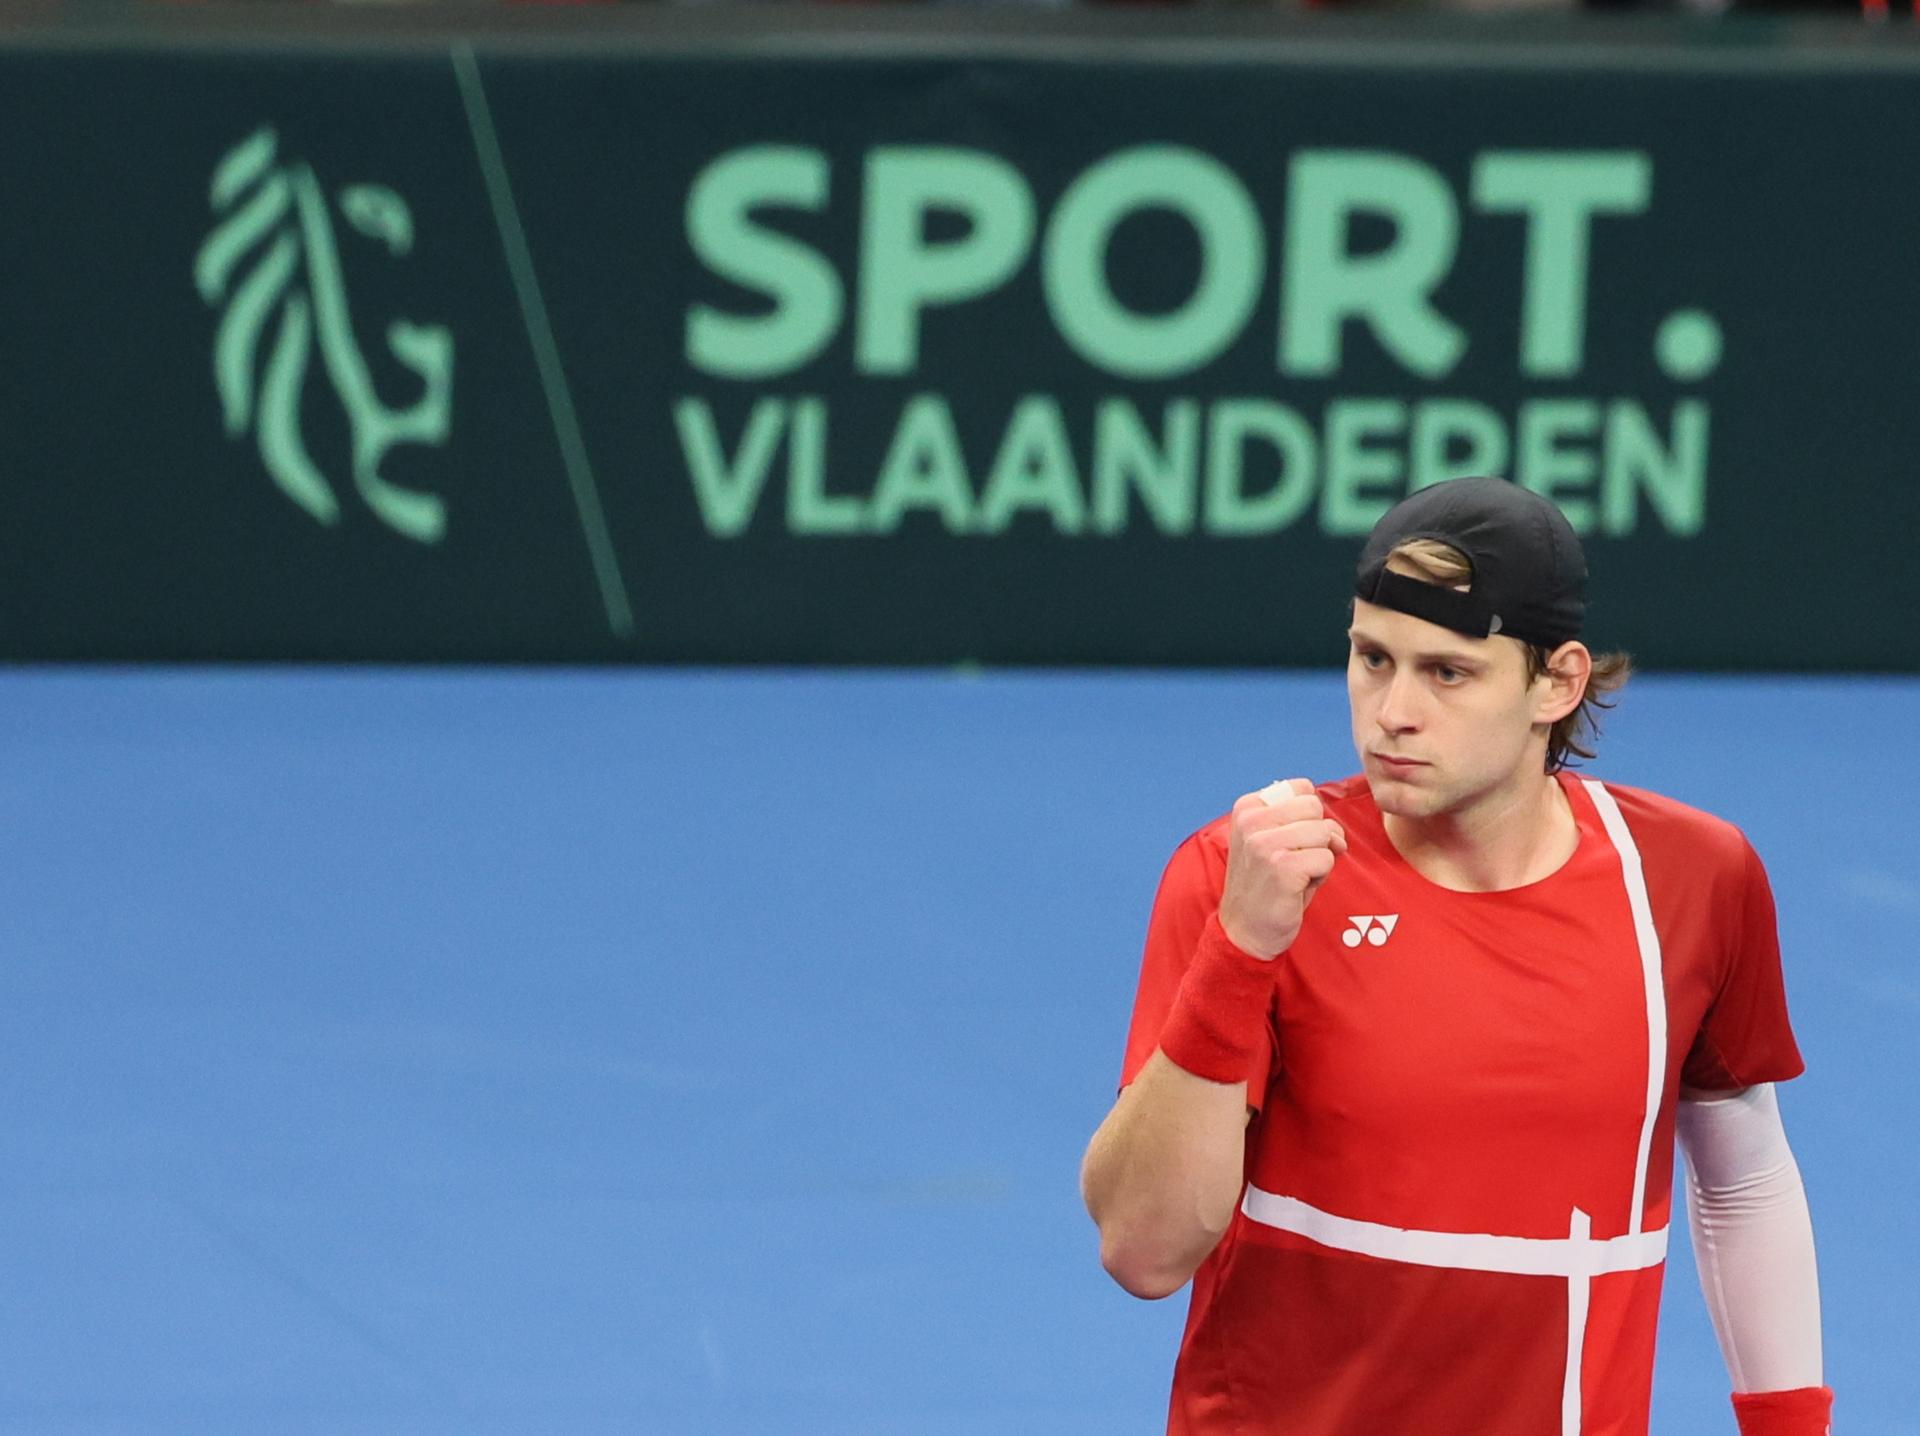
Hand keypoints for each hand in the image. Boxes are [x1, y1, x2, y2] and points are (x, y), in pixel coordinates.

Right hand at [1216, 779, 1346, 959]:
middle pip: (1316, 808)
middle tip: (1296, 860)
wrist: (1245, 930)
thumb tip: (1335, 831)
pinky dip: (1321, 876)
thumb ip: (1296, 820)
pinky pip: (1327, 858)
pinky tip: (1297, 888)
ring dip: (1320, 858)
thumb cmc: (1265, 885)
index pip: (1302, 788)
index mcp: (1247, 808)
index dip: (1309, 816)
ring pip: (1325, 833)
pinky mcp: (1283, 866)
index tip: (1293, 840)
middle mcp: (1252, 821)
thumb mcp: (1269, 841)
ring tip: (1295, 875)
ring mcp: (1265, 843)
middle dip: (1318, 836)